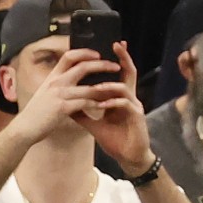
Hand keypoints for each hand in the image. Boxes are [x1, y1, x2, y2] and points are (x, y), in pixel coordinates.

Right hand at [9, 48, 121, 145]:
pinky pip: (85, 104)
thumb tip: (69, 81)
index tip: (97, 54)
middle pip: (83, 67)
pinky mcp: (62, 108)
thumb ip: (57, 85)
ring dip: (104, 88)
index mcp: (52, 77)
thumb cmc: (36, 113)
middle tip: (115, 67)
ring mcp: (59, 95)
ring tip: (117, 88)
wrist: (25, 128)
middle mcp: (56, 82)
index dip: (85, 52)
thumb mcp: (45, 93)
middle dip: (102, 65)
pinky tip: (105, 106)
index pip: (69, 56)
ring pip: (88, 87)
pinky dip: (97, 104)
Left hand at [71, 41, 153, 175]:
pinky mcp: (137, 117)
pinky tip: (104, 104)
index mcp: (120, 97)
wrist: (128, 157)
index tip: (107, 45)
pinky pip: (125, 104)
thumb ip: (82, 113)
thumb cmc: (115, 140)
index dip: (115, 59)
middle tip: (115, 44)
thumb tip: (65, 104)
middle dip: (123, 58)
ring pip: (124, 88)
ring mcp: (135, 106)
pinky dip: (113, 102)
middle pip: (128, 72)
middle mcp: (130, 98)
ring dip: (109, 86)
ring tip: (96, 87)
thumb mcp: (94, 124)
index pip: (118, 73)